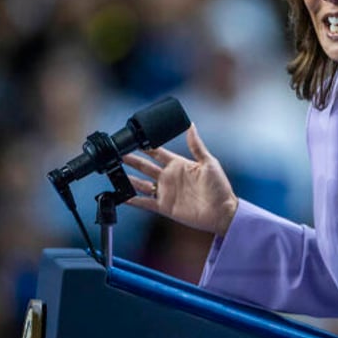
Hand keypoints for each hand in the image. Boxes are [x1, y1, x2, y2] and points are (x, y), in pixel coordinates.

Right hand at [122, 124, 237, 235]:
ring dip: (130, 178)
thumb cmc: (219, 187)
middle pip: (146, 166)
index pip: (157, 153)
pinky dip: (133, 200)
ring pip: (142, 184)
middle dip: (132, 160)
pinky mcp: (165, 207)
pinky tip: (123, 196)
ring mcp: (166, 192)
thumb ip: (196, 145)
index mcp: (179, 165)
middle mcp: (170, 177)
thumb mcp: (209, 163)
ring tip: (116, 172)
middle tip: (119, 154)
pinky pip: (145, 203)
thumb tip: (191, 125)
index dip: (145, 147)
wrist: (222, 212)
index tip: (133, 140)